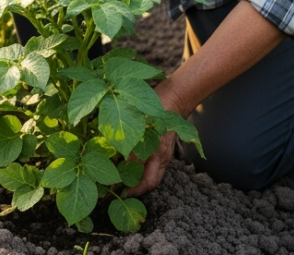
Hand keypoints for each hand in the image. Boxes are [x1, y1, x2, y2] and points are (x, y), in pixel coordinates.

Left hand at [125, 80, 187, 197]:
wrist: (174, 99)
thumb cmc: (156, 109)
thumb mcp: (139, 124)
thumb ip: (131, 144)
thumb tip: (121, 164)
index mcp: (157, 153)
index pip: (148, 182)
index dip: (134, 191)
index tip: (121, 194)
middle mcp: (163, 157)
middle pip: (151, 183)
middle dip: (136, 190)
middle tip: (119, 191)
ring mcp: (165, 154)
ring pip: (153, 175)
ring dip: (139, 181)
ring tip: (123, 182)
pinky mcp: (163, 149)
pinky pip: (154, 166)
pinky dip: (143, 170)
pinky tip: (131, 167)